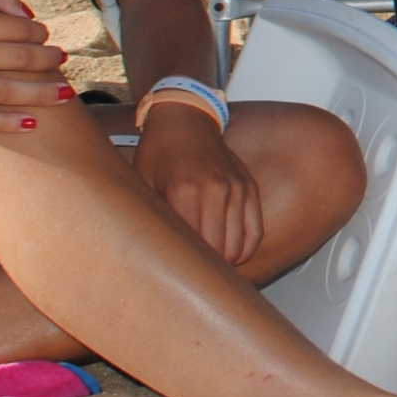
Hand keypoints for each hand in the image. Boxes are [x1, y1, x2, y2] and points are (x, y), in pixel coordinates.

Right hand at [0, 0, 68, 132]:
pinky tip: (32, 122)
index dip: (38, 32)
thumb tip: (29, 17)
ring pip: (4, 91)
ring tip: (64, 93)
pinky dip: (7, 123)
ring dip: (41, 93)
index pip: (16, 28)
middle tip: (62, 60)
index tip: (44, 35)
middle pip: (17, 59)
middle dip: (47, 61)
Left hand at [133, 104, 265, 264]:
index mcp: (184, 193)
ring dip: (224, 262)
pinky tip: (229, 255)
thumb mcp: (142, 185)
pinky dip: (244, 250)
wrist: (185, 120)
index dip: (184, 268)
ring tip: (207, 266)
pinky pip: (254, 232)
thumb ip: (150, 218)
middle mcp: (216, 191)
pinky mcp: (249, 188)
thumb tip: (154, 257)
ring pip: (238, 247)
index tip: (176, 277)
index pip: (191, 248)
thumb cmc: (159, 153)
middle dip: (204, 269)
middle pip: (217, 252)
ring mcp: (236, 189)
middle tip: (190, 275)